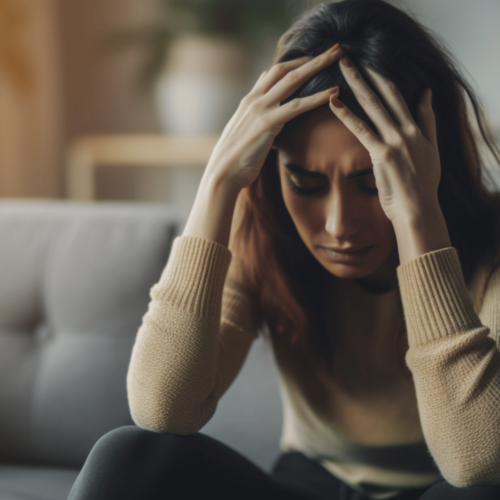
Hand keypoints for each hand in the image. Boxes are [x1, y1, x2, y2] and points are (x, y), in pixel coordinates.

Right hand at [204, 44, 342, 192]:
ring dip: (317, 66)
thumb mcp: (244, 136)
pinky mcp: (267, 123)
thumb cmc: (235, 160)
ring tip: (338, 57)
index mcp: (248, 102)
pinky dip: (317, 97)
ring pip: (293, 80)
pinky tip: (334, 93)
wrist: (222, 173)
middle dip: (310, 58)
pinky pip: (297, 106)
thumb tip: (268, 126)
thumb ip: (256, 124)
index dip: (293, 64)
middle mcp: (253, 100)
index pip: (271, 74)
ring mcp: (259, 109)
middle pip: (284, 69)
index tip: (311, 60)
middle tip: (332, 49)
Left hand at [328, 56, 440, 224]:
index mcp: (416, 129)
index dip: (381, 78)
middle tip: (347, 57)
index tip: (368, 64)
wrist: (417, 209)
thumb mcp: (431, 149)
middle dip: (365, 74)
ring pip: (372, 106)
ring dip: (356, 84)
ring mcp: (394, 141)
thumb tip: (427, 93)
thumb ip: (428, 120)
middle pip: (383, 94)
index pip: (397, 96)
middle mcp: (405, 130)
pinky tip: (334, 102)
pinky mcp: (382, 154)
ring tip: (341, 68)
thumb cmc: (422, 186)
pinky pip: (361, 129)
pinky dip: (346, 114)